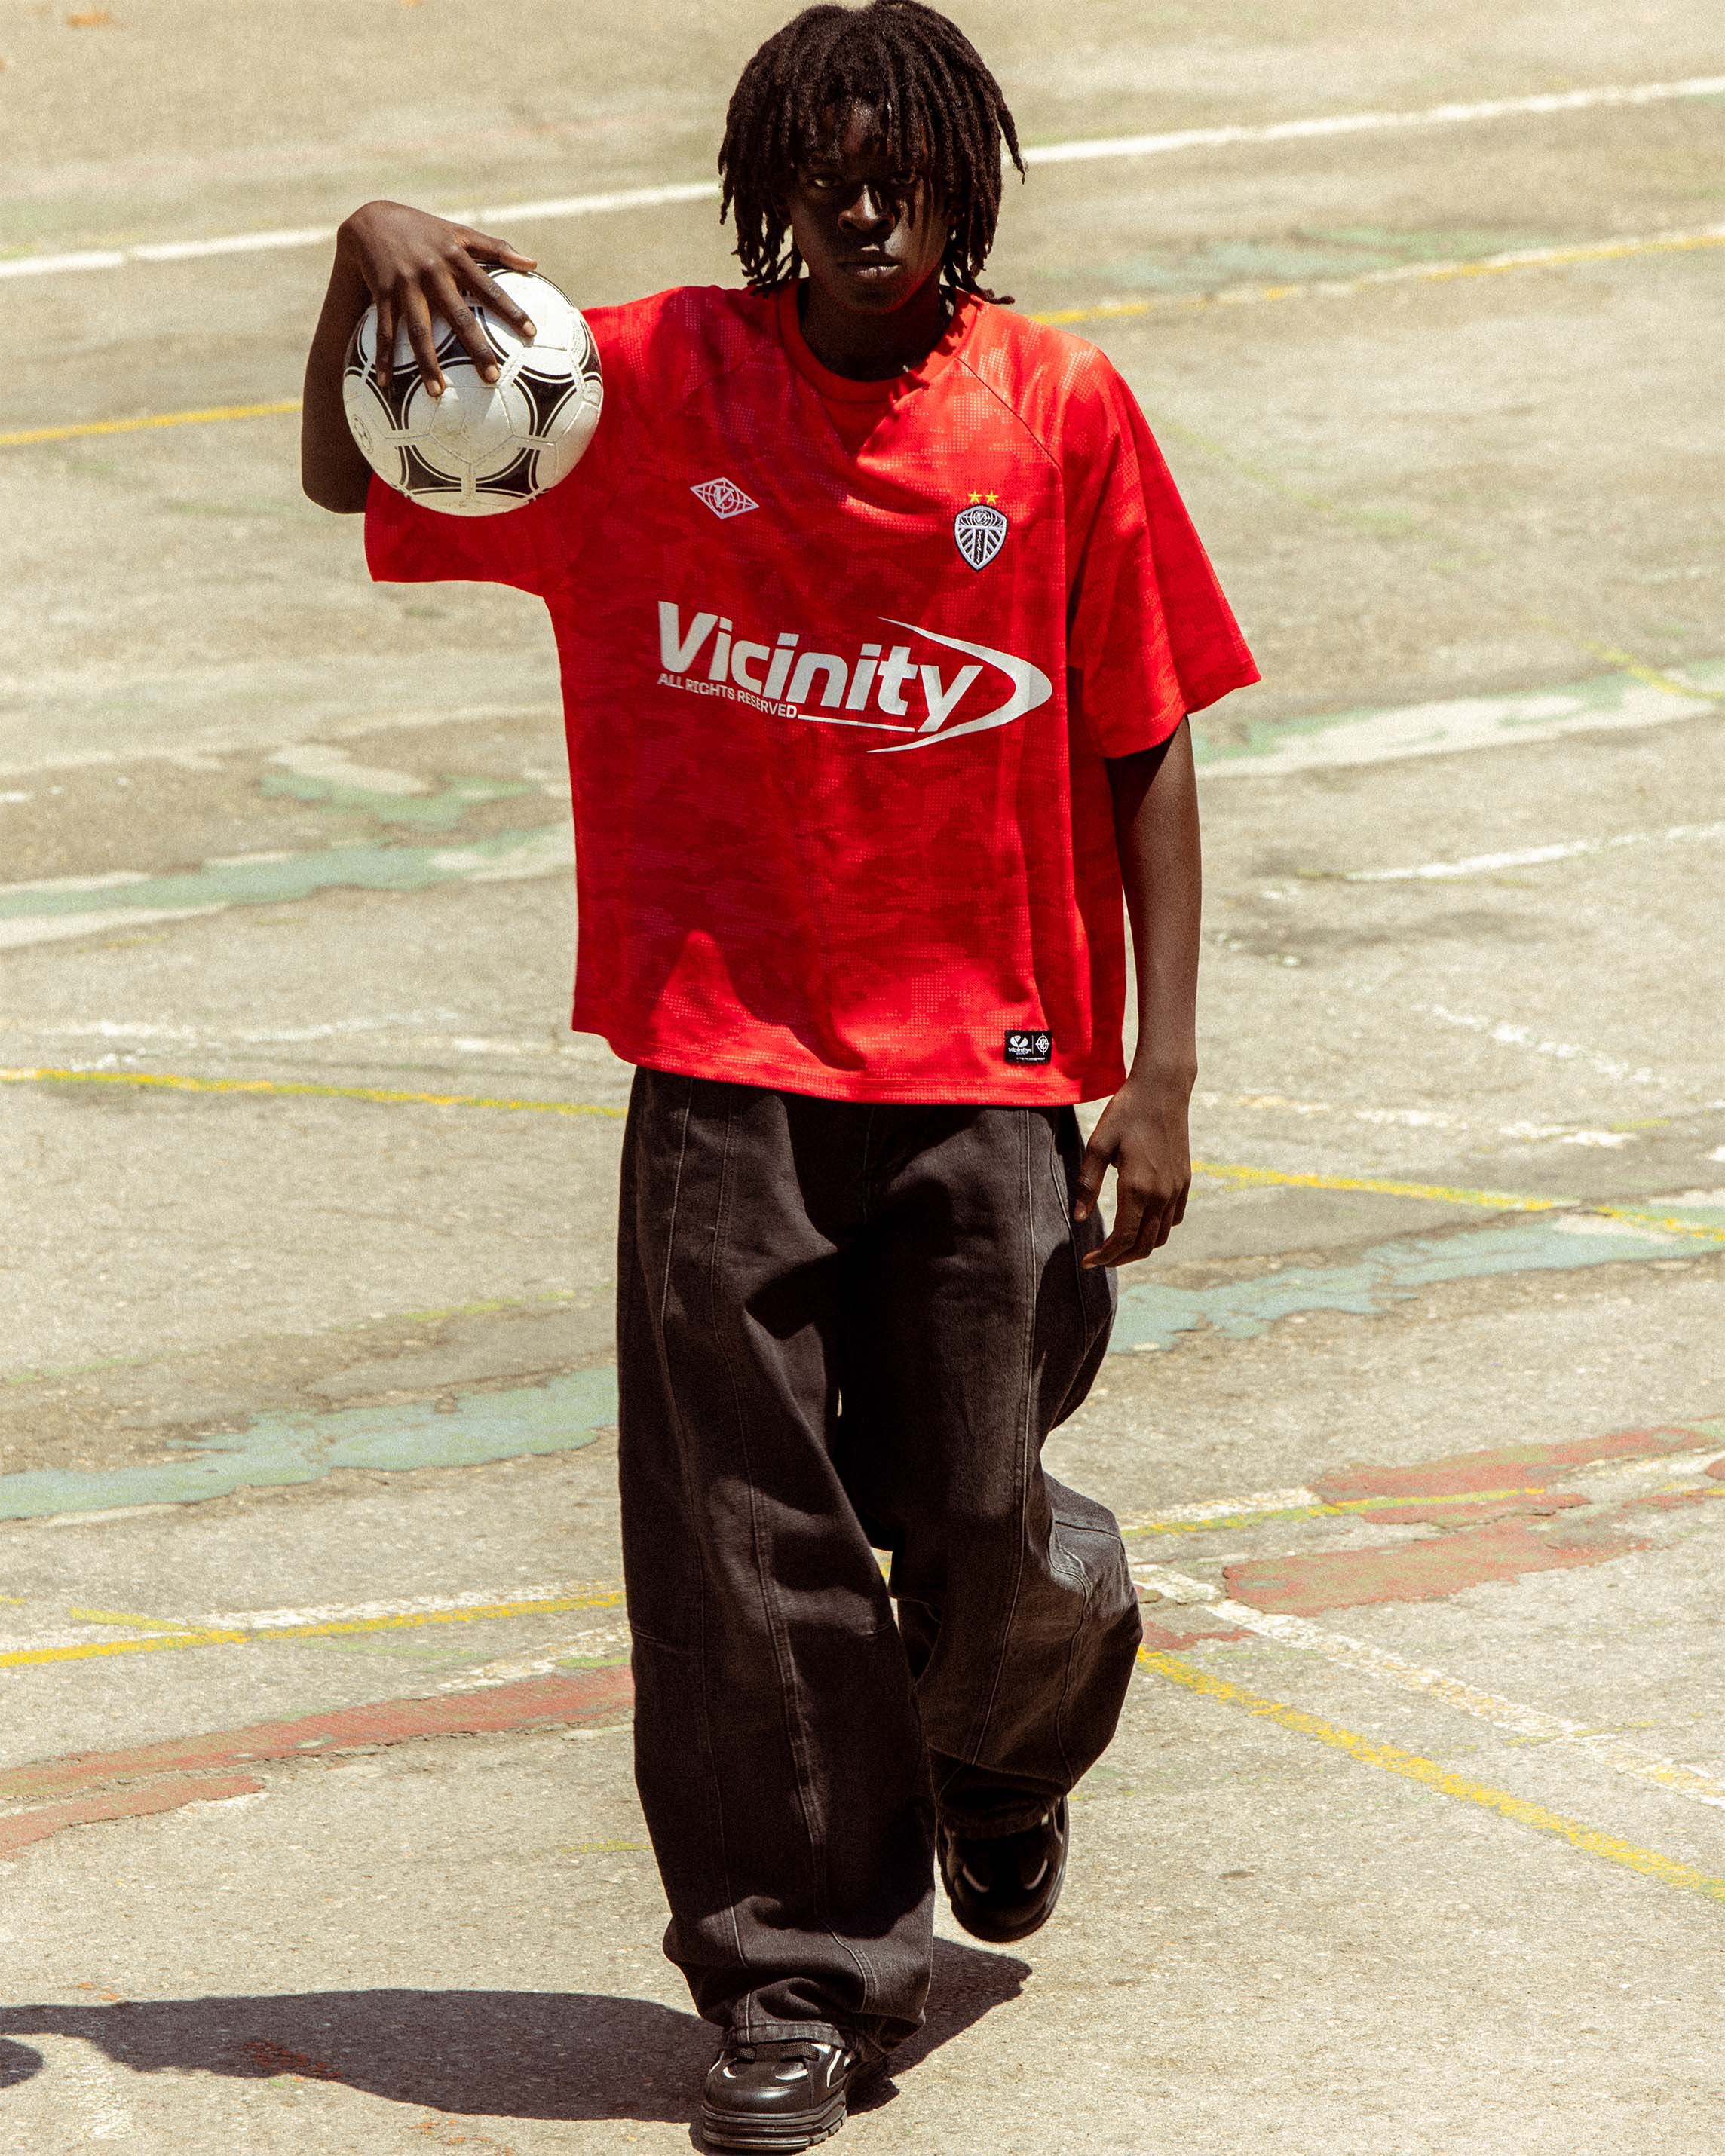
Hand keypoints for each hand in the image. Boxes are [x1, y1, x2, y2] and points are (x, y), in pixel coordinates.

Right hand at [335, 200, 539, 396]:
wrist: (373, 218)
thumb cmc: (426, 231)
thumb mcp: (460, 233)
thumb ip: (497, 248)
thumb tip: (534, 264)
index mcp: (456, 259)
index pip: (489, 288)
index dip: (511, 310)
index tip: (531, 334)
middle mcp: (433, 272)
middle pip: (458, 316)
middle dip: (476, 348)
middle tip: (492, 379)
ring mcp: (406, 284)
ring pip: (419, 329)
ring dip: (427, 363)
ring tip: (436, 394)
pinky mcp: (383, 293)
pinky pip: (384, 330)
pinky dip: (383, 357)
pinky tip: (385, 383)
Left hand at [1072, 1067, 1193, 1267]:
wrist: (1163, 1089)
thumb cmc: (1125, 1113)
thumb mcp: (1098, 1145)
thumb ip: (1088, 1184)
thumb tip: (1080, 1219)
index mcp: (1137, 1188)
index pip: (1122, 1239)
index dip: (1104, 1256)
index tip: (1087, 1261)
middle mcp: (1161, 1194)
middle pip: (1143, 1245)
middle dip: (1120, 1259)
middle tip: (1099, 1259)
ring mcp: (1177, 1189)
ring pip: (1161, 1236)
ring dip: (1139, 1247)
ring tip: (1118, 1246)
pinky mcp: (1185, 1180)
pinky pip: (1175, 1218)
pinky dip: (1158, 1230)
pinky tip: (1141, 1222)